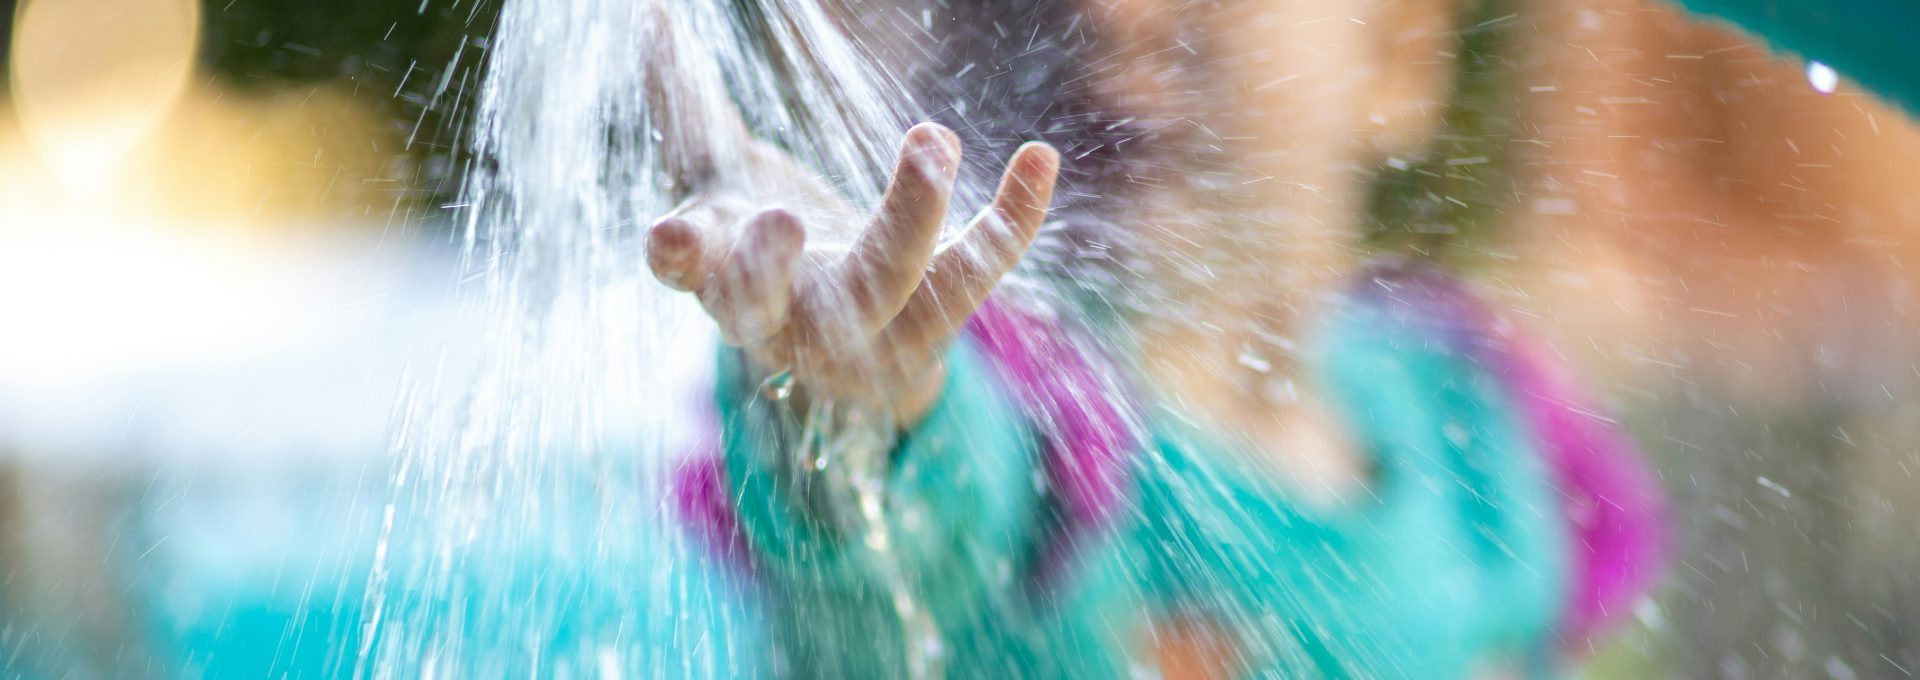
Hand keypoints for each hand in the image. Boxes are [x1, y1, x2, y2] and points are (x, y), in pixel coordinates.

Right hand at [640, 22, 1058, 424]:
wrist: (847, 353)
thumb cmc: (770, 251)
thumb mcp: (720, 182)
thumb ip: (687, 108)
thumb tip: (651, 19)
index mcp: (725, 280)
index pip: (694, 276)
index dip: (680, 259)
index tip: (672, 235)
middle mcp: (792, 319)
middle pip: (782, 303)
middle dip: (780, 265)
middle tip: (785, 213)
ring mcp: (867, 331)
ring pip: (889, 286)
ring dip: (910, 216)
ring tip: (929, 136)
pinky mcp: (936, 322)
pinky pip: (979, 271)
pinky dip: (1014, 218)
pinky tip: (1041, 156)